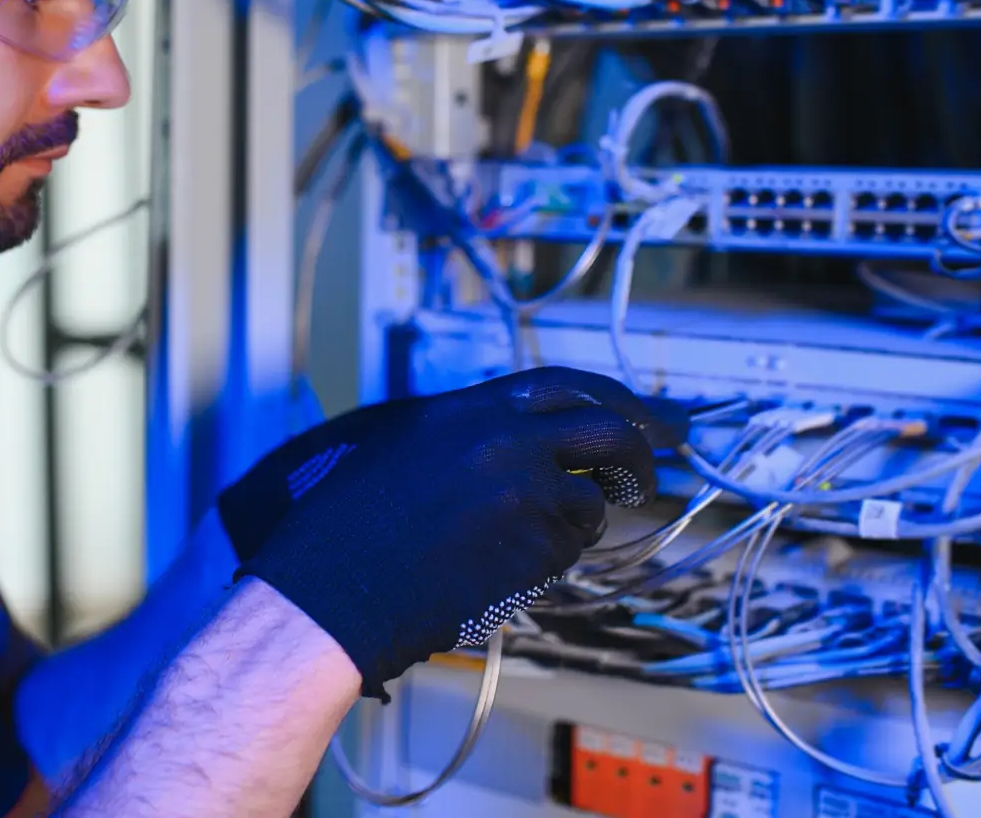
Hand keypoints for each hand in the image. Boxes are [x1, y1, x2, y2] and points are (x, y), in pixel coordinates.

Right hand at [219, 367, 663, 560]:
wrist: (328, 593)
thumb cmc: (341, 533)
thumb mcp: (398, 451)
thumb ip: (464, 436)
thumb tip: (523, 441)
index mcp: (464, 409)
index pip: (563, 386)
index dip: (612, 399)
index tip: (646, 415)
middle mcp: (502, 440)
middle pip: (607, 431)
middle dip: (640, 453)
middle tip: (652, 475)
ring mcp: (522, 494)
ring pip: (589, 504)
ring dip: (577, 523)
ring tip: (520, 543)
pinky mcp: (530, 549)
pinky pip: (566, 552)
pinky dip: (549, 561)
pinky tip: (500, 570)